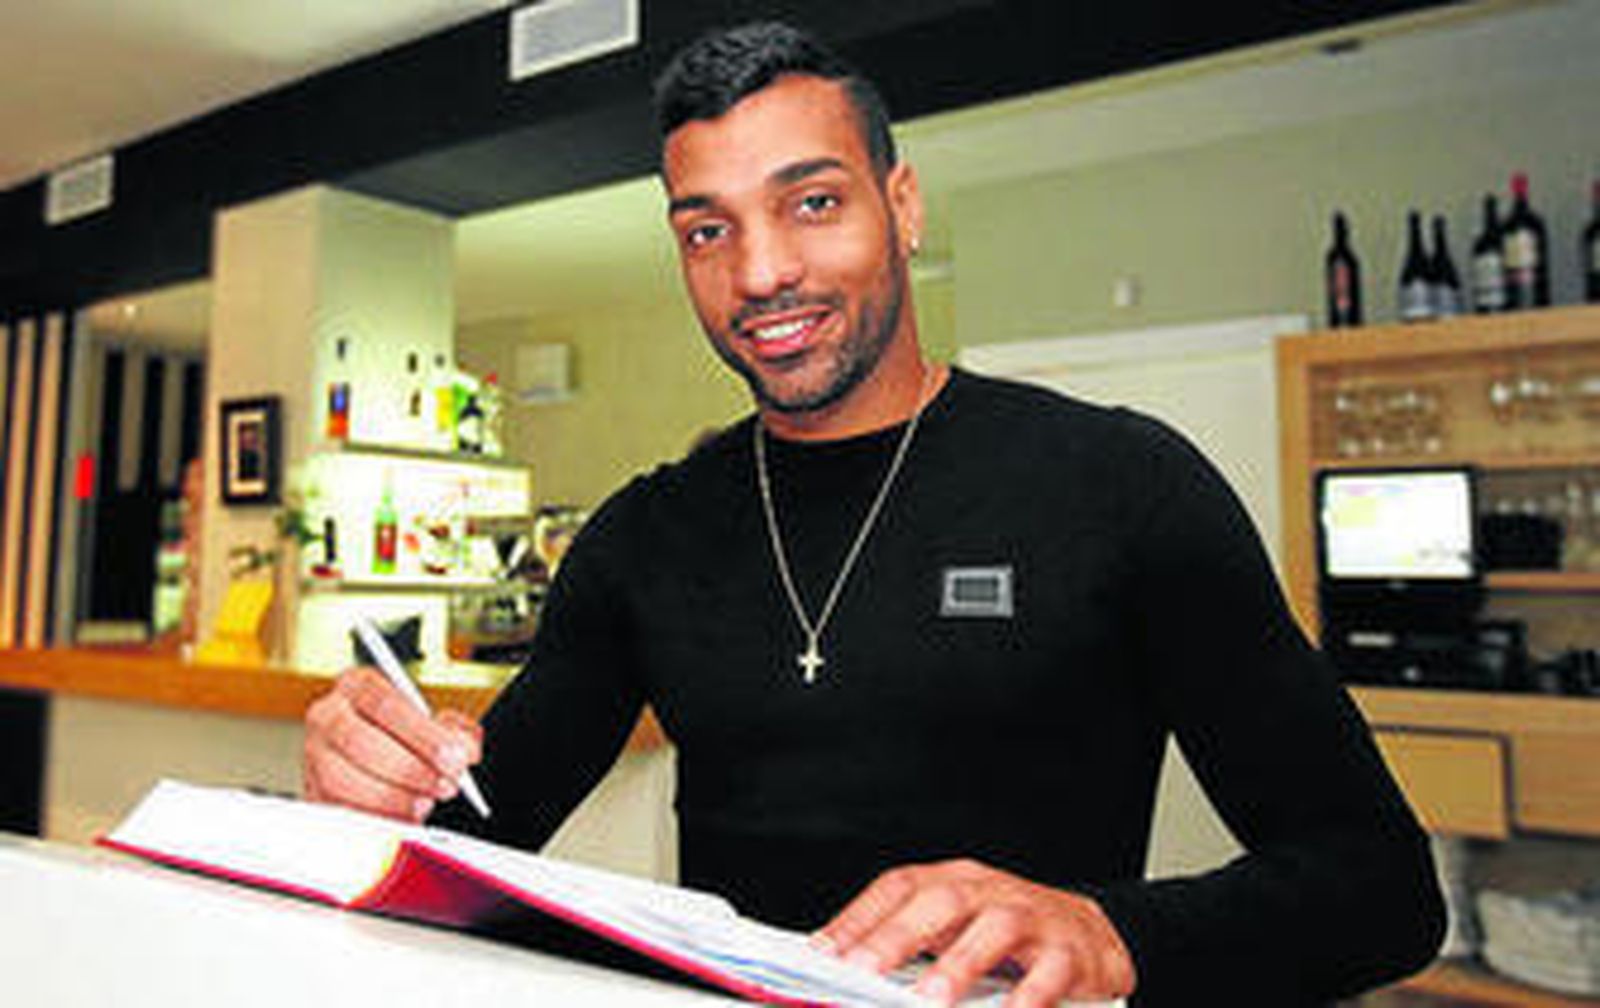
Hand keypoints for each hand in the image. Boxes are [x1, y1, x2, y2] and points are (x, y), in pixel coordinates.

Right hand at [303, 665, 482, 822]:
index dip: (423, 734)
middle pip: (360, 742)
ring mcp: (314, 757)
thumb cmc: (405, 735)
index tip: (455, 756)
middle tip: (446, 784)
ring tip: (425, 803)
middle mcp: (327, 716)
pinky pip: (338, 811)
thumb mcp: (434, 720)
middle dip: (410, 769)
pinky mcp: (313, 793)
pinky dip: (374, 818)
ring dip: (392, 797)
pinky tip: (402, 819)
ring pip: (342, 781)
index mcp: (357, 686)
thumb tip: (464, 749)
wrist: (376, 757)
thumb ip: (455, 729)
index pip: (385, 704)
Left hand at [817, 859, 1134, 1006]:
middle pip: (942, 900)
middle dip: (899, 936)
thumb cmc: (1012, 937)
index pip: (899, 888)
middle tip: (863, 970)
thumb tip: (847, 969)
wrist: (1094, 936)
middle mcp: (991, 892)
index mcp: (956, 882)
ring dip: (960, 964)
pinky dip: (1028, 997)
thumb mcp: (957, 931)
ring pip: (996, 929)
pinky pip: (1050, 973)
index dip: (859, 917)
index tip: (823, 951)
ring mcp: (1034, 918)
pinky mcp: (1071, 952)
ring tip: (931, 999)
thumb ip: (912, 946)